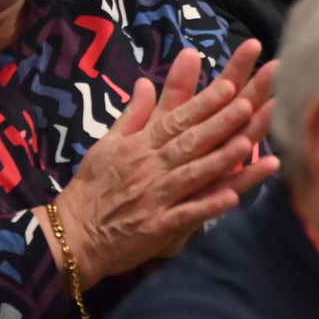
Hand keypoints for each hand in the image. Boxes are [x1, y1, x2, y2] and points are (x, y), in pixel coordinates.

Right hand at [48, 41, 279, 285]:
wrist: (70, 236)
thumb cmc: (91, 188)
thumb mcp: (107, 145)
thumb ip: (132, 114)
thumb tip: (145, 81)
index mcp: (139, 147)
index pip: (176, 121)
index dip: (203, 104)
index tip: (229, 86)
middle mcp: (150, 168)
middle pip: (190, 142)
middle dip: (220, 123)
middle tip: (248, 105)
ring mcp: (155, 198)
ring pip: (192, 175)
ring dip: (219, 160)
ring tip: (246, 145)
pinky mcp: (158, 228)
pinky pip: (187, 216)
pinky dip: (209, 208)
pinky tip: (233, 199)